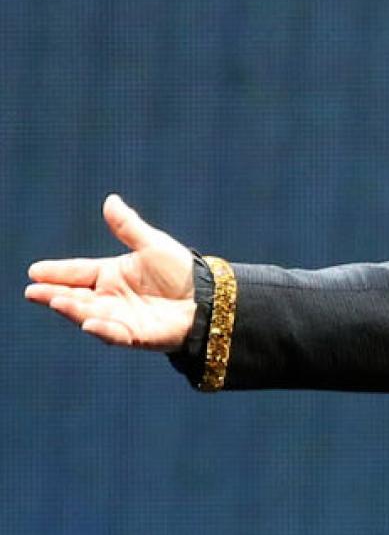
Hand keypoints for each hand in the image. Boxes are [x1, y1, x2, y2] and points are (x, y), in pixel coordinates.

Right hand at [26, 194, 196, 350]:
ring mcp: (121, 317)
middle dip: (54, 294)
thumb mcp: (153, 244)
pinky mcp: (136, 335)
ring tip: (56, 301)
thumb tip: (110, 200)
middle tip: (33, 291)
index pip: (79, 272)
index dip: (57, 272)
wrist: (209, 297)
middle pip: (76, 296)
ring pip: (89, 314)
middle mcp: (111, 297)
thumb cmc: (182, 271)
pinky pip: (116, 333)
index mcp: (111, 274)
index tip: (34, 271)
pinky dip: (102, 329)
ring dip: (72, 309)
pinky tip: (90, 322)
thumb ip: (128, 227)